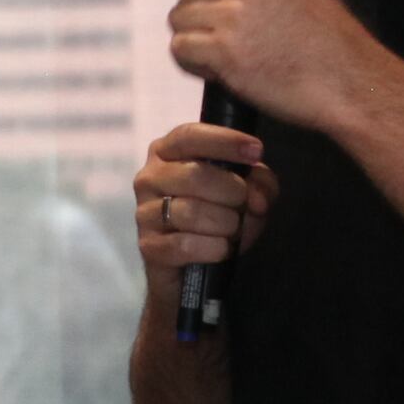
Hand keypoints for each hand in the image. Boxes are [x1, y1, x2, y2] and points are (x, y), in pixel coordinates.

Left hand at [133, 0, 377, 126]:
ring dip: (196, 45)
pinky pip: (182, 50)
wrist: (351, 83)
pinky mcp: (225, 49)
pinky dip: (193, 65)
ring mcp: (234, 13)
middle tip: (236, 46)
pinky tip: (224, 73)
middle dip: (200, 21)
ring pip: (180, 23)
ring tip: (237, 60)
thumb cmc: (333, 44)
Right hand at [133, 121, 278, 282]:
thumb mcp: (246, 192)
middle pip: (194, 175)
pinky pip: (184, 245)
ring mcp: (144, 213)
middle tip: (245, 205)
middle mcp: (149, 178)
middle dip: (231, 191)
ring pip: (190, 212)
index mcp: (167, 153)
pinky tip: (222, 249)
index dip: (224, 141)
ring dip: (225, 223)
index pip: (189, 136)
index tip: (256, 151)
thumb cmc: (218, 217)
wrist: (194, 267)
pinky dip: (213, 248)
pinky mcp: (148, 247)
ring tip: (233, 230)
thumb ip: (259, 183)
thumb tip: (256, 198)